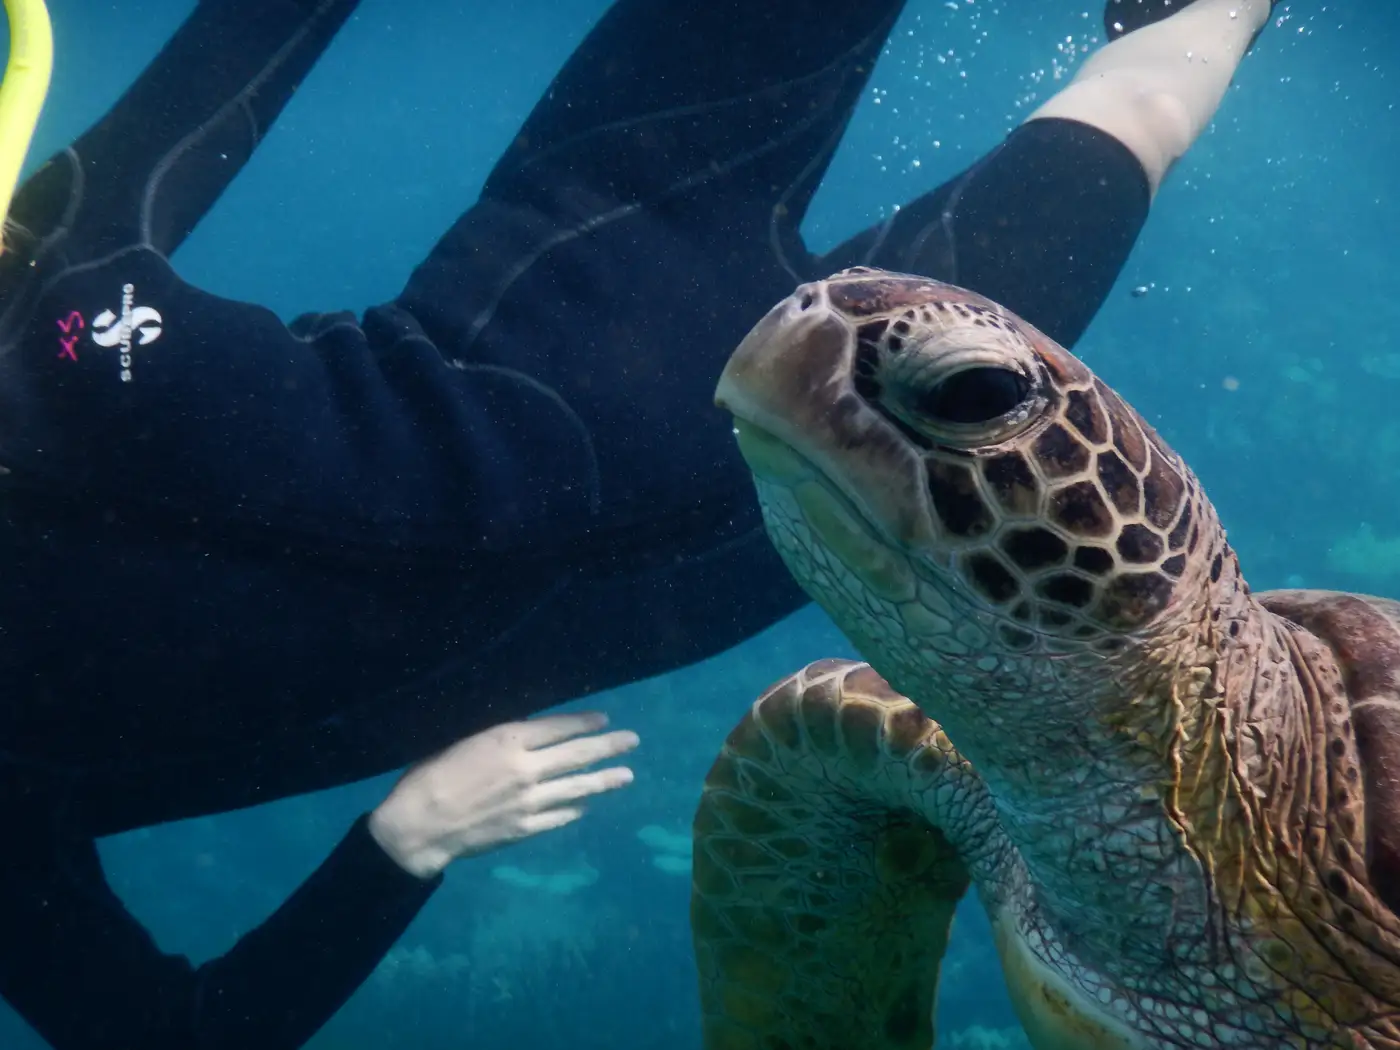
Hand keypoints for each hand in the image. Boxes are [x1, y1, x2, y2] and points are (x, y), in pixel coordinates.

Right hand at [368, 713, 638, 878]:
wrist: (418, 825)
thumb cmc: (430, 774)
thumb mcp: (463, 740)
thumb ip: (500, 739)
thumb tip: (528, 733)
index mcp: (508, 741)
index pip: (558, 728)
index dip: (584, 723)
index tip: (604, 720)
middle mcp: (526, 769)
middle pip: (577, 755)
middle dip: (608, 746)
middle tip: (632, 741)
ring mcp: (529, 802)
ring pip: (576, 787)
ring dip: (604, 780)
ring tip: (627, 775)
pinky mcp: (524, 828)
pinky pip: (559, 817)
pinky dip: (575, 809)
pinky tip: (587, 805)